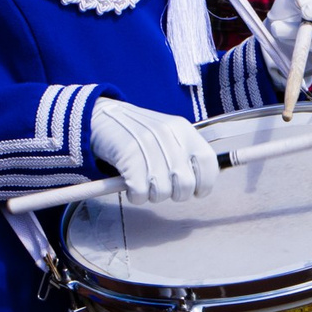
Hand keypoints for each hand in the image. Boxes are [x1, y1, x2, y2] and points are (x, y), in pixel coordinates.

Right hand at [91, 99, 219, 202]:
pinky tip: (131, 185)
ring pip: (163, 192)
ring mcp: (148, 146)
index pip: (208, 163)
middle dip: (175, 194)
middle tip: (162, 187)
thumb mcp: (168, 134)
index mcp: (184, 130)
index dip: (205, 184)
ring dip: (152, 195)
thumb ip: (185, 154)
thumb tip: (200, 186)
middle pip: (186, 184)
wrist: (102, 116)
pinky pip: (140, 193)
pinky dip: (135, 196)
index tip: (196, 191)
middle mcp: (169, 136)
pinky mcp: (128, 157)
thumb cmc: (137, 132)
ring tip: (144, 183)